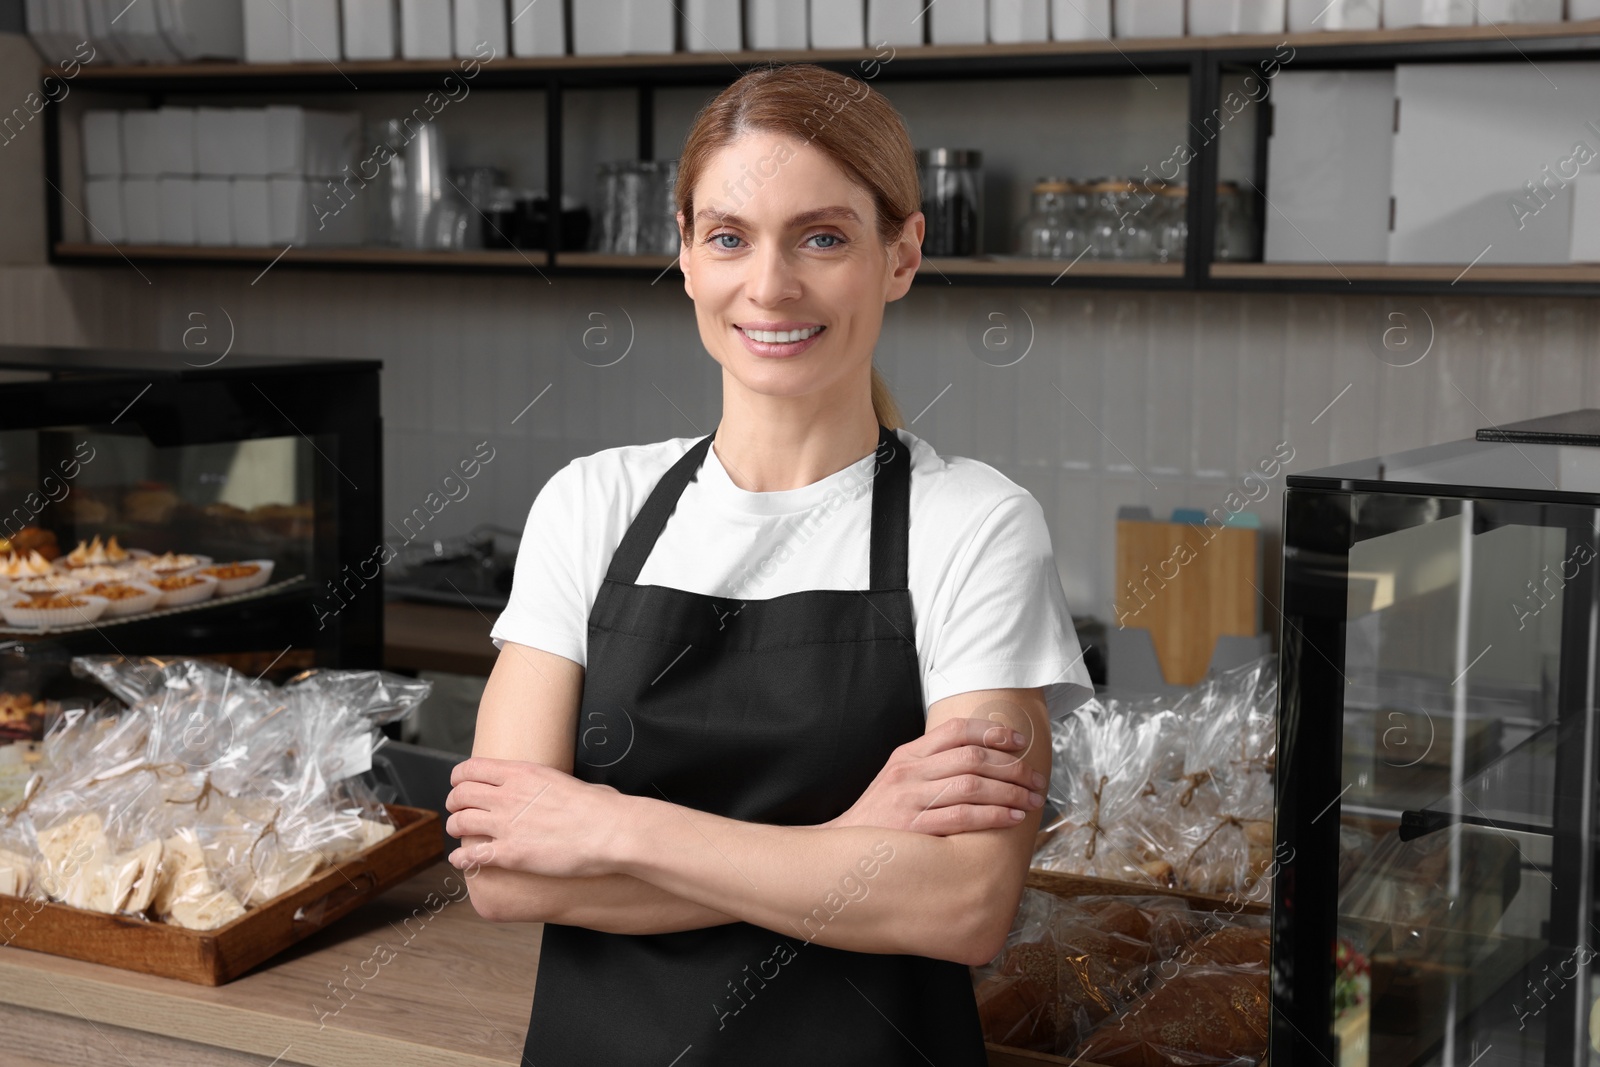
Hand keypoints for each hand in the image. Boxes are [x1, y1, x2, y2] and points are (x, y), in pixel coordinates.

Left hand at [444, 756, 627, 877]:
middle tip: (457, 810)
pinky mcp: (510, 854)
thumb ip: (548, 783)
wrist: (609, 831)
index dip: (459, 778)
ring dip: (455, 828)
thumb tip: (556, 788)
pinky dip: (460, 859)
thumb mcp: (566, 780)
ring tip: (458, 834)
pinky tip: (461, 861)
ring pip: (460, 822)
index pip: (471, 769)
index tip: (460, 784)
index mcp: (521, 774)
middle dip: (454, 803)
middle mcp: (508, 796)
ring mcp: (506, 825)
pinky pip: (471, 856)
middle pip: (460, 794)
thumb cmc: (599, 807)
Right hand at [824, 717, 1046, 835]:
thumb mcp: (898, 780)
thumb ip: (930, 765)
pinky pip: (963, 817)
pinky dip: (993, 815)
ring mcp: (909, 799)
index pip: (955, 730)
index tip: (1019, 742)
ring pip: (972, 785)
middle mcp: (908, 772)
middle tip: (1036, 779)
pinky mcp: (914, 828)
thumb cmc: (879, 818)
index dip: (992, 732)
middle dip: (1012, 767)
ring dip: (1009, 791)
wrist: (842, 853)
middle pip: (971, 757)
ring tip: (1031, 800)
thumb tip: (980, 757)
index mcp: (906, 755)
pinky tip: (1012, 818)